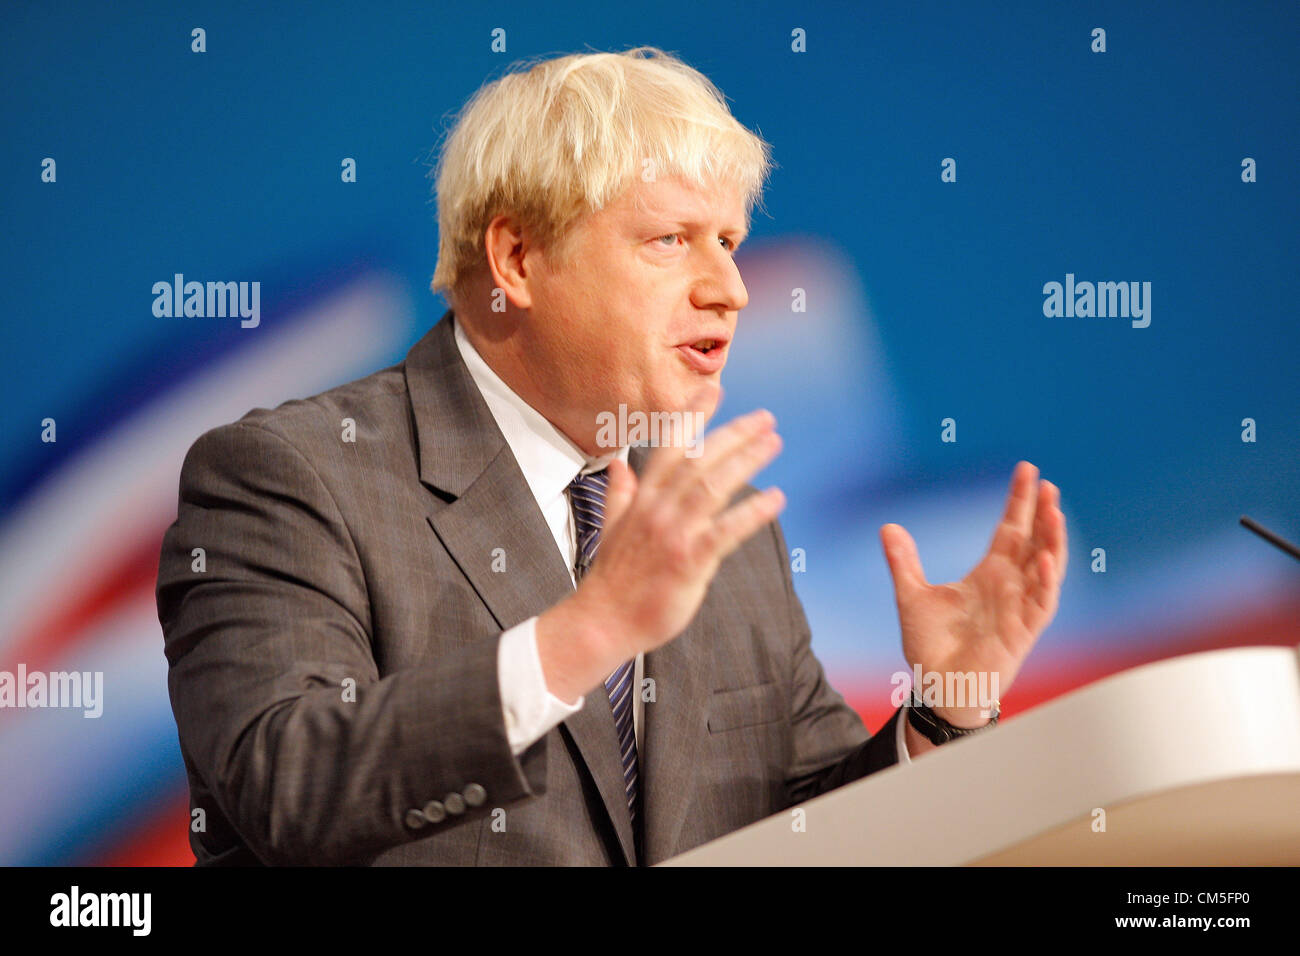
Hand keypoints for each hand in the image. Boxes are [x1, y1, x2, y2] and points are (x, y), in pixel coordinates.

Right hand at [537, 389, 786, 701]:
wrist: (602, 621)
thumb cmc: (613, 579)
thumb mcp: (611, 527)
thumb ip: (620, 493)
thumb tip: (619, 464)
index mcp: (642, 498)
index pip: (670, 447)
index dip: (693, 417)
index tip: (715, 391)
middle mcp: (658, 509)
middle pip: (700, 460)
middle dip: (734, 434)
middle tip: (766, 418)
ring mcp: (673, 534)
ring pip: (713, 486)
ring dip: (746, 461)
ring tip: (773, 443)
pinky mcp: (688, 561)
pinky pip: (725, 531)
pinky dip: (751, 513)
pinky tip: (775, 498)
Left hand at [881, 461, 1066, 728]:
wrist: (937, 686)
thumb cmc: (932, 645)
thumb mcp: (911, 596)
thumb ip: (904, 562)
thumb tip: (888, 526)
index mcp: (990, 573)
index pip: (1011, 529)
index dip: (1019, 501)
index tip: (1027, 471)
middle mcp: (1011, 586)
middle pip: (1034, 541)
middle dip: (1042, 513)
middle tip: (1046, 483)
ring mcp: (1021, 607)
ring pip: (1046, 568)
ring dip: (1052, 541)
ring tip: (1053, 510)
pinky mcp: (1023, 632)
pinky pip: (1042, 604)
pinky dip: (1045, 583)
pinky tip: (1045, 560)